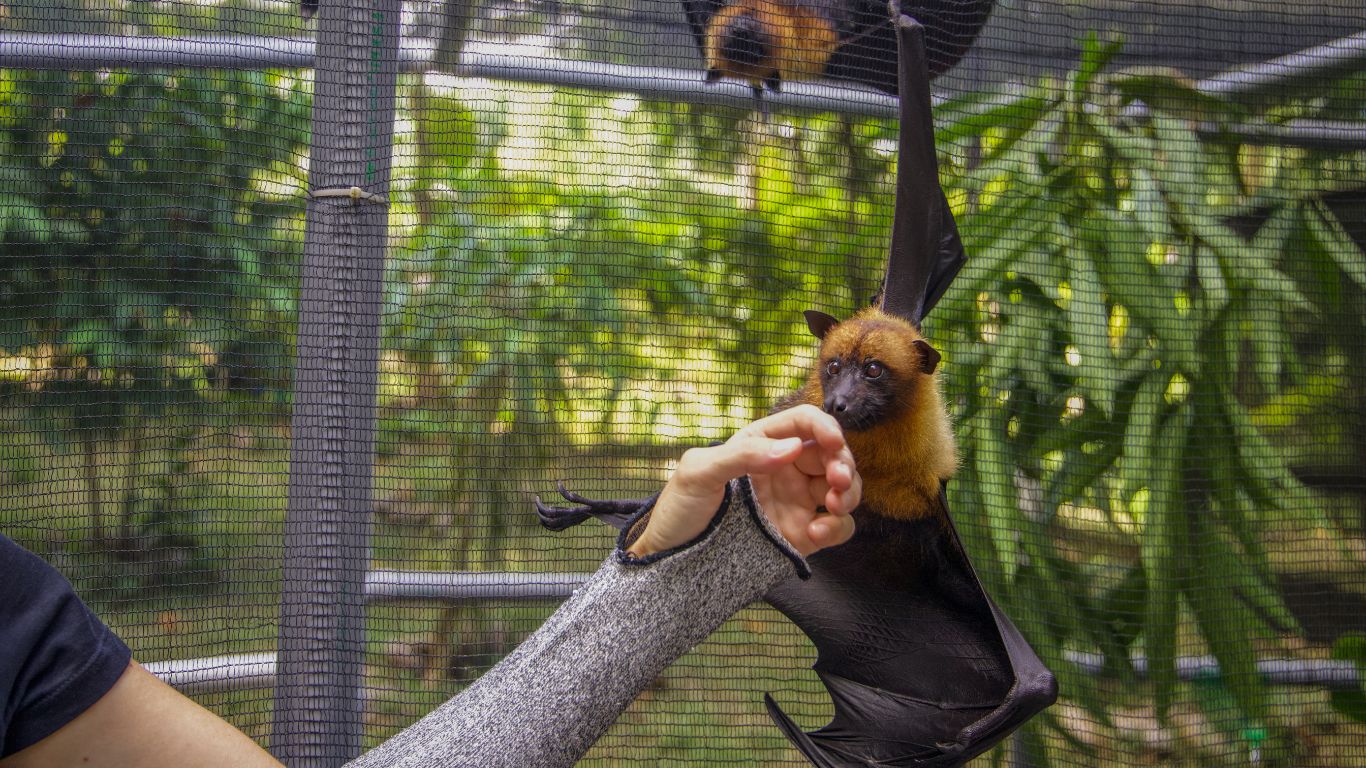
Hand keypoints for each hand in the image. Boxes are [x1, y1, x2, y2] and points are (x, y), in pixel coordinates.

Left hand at [627, 404, 859, 557]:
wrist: (671, 560)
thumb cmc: (679, 508)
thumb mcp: (698, 472)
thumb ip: (742, 455)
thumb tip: (791, 447)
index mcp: (760, 443)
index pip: (804, 423)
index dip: (825, 428)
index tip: (833, 444)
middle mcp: (783, 468)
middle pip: (832, 454)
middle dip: (844, 463)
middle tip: (838, 481)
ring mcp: (795, 502)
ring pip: (843, 488)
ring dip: (850, 494)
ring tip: (834, 506)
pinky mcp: (801, 534)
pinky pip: (836, 526)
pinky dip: (838, 527)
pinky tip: (817, 532)